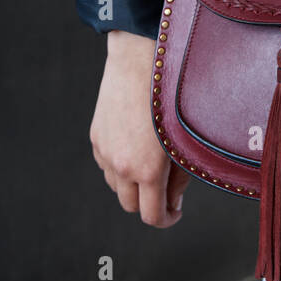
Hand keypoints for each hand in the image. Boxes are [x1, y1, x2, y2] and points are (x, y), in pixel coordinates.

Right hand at [89, 29, 189, 227]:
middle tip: (165, 189)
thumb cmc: (170, 97)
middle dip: (148, 203)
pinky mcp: (96, 137)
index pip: (151, 217)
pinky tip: (134, 146)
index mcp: (147, 171)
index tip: (175, 212)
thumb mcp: (184, 142)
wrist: (139, 59)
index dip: (166, 220)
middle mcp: (121, 166)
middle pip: (131, 206)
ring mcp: (105, 152)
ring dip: (132, 184)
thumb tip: (173, 201)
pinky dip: (119, 166)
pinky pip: (106, 165)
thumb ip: (180, 178)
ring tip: (150, 162)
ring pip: (116, 187)